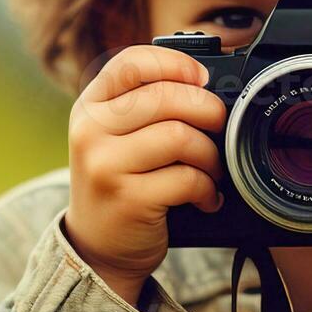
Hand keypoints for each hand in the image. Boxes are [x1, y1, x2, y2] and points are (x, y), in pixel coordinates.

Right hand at [63, 45, 225, 304]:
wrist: (96, 248)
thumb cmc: (119, 184)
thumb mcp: (115, 138)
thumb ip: (146, 108)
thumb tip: (209, 87)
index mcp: (90, 106)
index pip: (130, 63)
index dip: (175, 63)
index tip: (202, 78)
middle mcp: (91, 131)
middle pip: (165, 97)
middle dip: (208, 110)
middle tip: (220, 128)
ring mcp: (106, 165)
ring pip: (180, 136)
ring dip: (211, 155)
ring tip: (212, 170)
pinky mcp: (128, 199)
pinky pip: (186, 179)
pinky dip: (207, 189)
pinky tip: (206, 197)